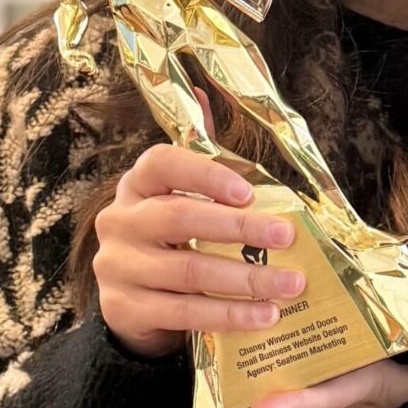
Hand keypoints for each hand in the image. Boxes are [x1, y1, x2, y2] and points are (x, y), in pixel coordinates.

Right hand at [92, 141, 300, 358]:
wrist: (133, 304)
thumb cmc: (171, 240)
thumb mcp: (180, 198)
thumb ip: (199, 156)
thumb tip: (201, 91)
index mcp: (136, 186)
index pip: (161, 164)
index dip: (205, 175)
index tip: (248, 192)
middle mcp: (119, 222)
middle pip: (179, 218)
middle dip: (239, 228)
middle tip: (286, 237)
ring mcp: (117, 267)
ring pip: (188, 270)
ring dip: (246, 279)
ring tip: (290, 285)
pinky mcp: (123, 310)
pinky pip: (184, 312)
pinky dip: (229, 315)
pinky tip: (264, 316)